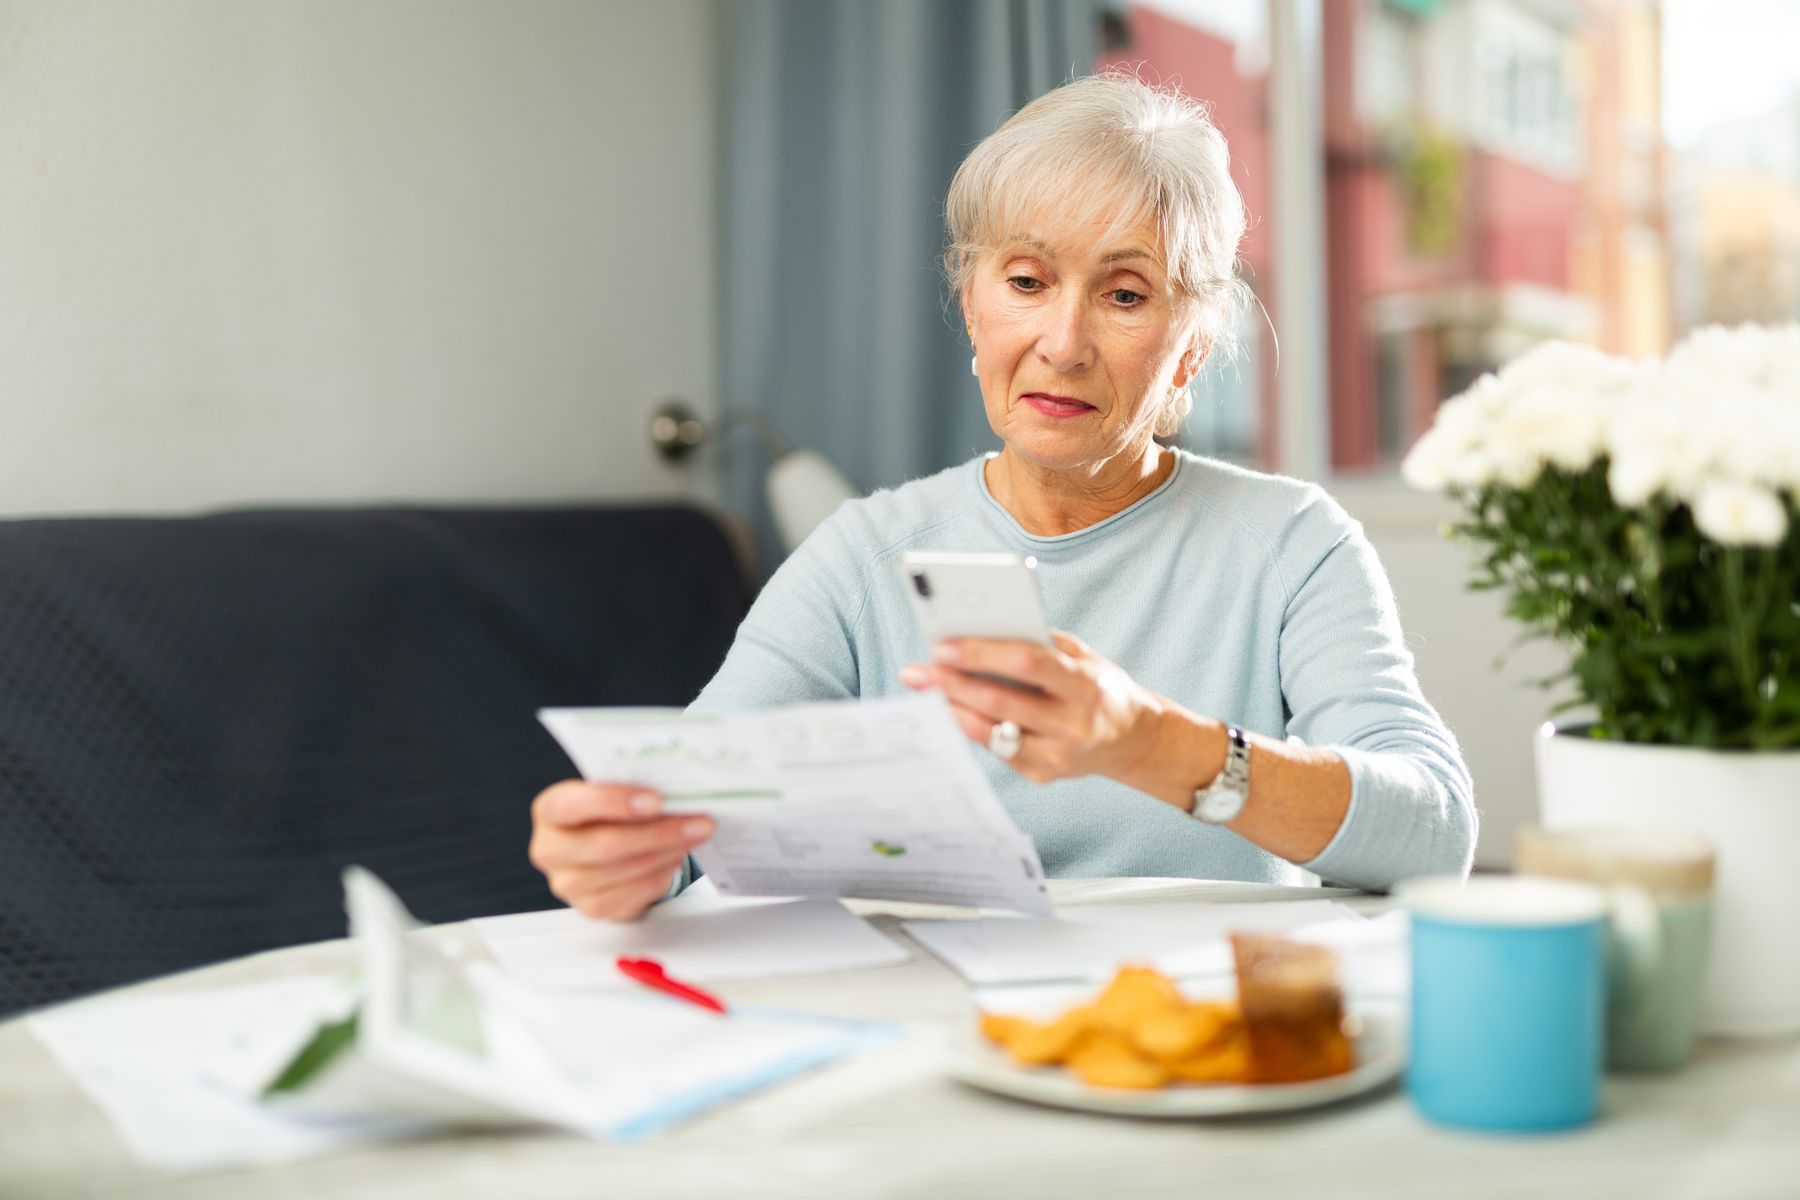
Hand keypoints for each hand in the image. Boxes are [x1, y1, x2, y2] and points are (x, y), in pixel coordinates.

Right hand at [527, 782, 714, 919]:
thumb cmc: (610, 813)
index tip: (657, 800)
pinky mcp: (591, 908)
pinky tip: (675, 859)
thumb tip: (676, 791)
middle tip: (698, 822)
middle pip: (604, 845)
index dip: (614, 802)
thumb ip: (632, 789)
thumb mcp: (613, 792)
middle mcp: (550, 849)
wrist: (607, 846)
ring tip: (693, 837)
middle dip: (658, 833)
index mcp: (550, 810)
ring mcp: (567, 884)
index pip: (572, 805)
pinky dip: (659, 876)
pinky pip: (630, 896)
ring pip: (622, 872)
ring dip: (665, 853)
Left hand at [899, 632, 1164, 785]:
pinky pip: (995, 749)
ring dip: (951, 709)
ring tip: (923, 689)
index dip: (983, 653)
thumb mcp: (1082, 657)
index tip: (944, 645)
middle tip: (917, 671)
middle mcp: (1073, 725)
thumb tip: (978, 631)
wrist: (1132, 738)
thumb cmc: (1098, 686)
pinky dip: (970, 726)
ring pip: (991, 732)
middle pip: (1000, 702)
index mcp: (1085, 686)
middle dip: (952, 685)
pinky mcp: (1044, 774)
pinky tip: (949, 709)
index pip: (1030, 663)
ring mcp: (1058, 756)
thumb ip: (1039, 644)